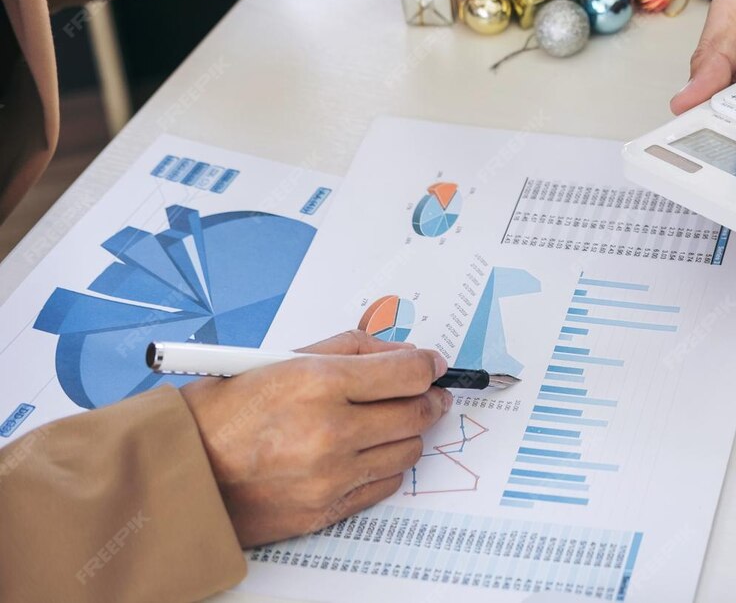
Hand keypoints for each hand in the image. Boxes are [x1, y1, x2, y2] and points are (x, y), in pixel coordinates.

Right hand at [180, 329, 450, 547]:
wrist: (179, 475)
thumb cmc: (221, 413)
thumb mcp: (279, 359)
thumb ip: (348, 350)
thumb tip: (401, 351)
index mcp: (317, 385)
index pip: (407, 372)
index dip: (427, 365)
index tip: (432, 365)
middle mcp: (330, 432)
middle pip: (416, 412)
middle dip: (428, 398)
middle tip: (427, 392)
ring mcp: (331, 477)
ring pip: (408, 450)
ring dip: (407, 432)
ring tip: (388, 422)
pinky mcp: (326, 510)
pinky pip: (384, 484)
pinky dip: (384, 465)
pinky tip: (367, 452)